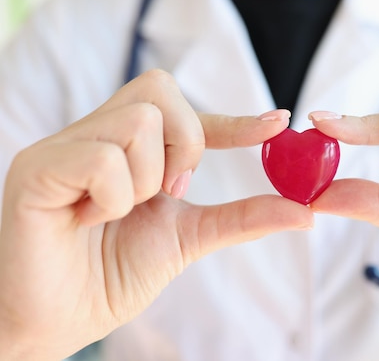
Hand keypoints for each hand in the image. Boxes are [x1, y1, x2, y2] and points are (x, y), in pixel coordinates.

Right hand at [0, 70, 312, 360]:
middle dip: (185, 144)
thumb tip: (305, 211)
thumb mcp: (189, 239)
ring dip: (147, 179)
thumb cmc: (112, 276)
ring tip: (118, 212)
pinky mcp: (37, 167)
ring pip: (139, 120)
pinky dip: (114, 196)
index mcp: (129, 147)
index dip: (234, 118)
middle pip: (161, 92)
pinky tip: (89, 218)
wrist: (58, 322)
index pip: (186, 112)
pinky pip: (103, 157)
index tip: (279, 123)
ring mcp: (65, 146)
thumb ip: (241, 217)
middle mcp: (95, 133)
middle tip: (166, 190)